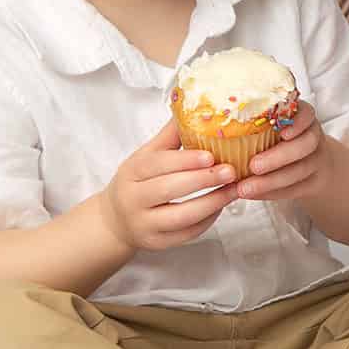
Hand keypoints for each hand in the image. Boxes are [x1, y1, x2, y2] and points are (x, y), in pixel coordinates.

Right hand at [102, 118, 239, 251]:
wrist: (115, 220)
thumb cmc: (137, 181)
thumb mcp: (146, 156)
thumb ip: (170, 136)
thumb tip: (193, 105)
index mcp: (131, 172)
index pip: (158, 164)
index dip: (185, 160)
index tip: (211, 155)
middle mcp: (133, 199)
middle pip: (169, 189)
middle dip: (203, 181)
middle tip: (231, 171)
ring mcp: (143, 224)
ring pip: (180, 217)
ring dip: (212, 203)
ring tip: (234, 190)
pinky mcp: (156, 243)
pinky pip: (186, 234)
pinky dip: (207, 221)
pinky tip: (221, 206)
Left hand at [238, 100, 324, 202]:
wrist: (312, 165)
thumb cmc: (278, 140)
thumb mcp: (272, 126)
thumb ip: (251, 123)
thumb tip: (205, 125)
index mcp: (301, 118)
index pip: (307, 113)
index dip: (298, 122)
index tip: (283, 132)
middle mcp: (313, 136)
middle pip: (306, 144)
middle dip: (278, 156)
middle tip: (253, 166)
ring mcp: (318, 160)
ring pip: (300, 170)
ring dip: (271, 181)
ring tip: (245, 188)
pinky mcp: (315, 182)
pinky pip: (296, 189)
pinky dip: (273, 193)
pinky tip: (254, 195)